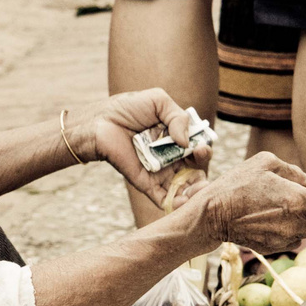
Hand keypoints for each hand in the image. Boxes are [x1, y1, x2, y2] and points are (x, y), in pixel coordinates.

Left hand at [80, 88, 213, 207]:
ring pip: (184, 189)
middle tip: (201, 173)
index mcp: (178, 138)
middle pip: (195, 173)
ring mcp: (160, 172)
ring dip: (194, 193)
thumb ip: (178, 117)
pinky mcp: (147, 184)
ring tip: (198, 191)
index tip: (200, 148)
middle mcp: (172, 157)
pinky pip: (164, 198)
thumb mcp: (158, 101)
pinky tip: (183, 202)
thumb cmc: (128, 108)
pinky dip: (176, 204)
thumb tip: (186, 141)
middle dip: (203, 176)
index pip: (198, 150)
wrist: (101, 122)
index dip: (203, 151)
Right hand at [188, 152, 305, 252]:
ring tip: (286, 214)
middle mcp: (297, 223)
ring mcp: (284, 238)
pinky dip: (287, 233)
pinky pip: (290, 242)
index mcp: (300, 200)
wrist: (212, 213)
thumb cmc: (238, 183)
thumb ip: (295, 172)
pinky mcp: (272, 248)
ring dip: (305, 228)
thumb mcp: (266, 163)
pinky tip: (271, 222)